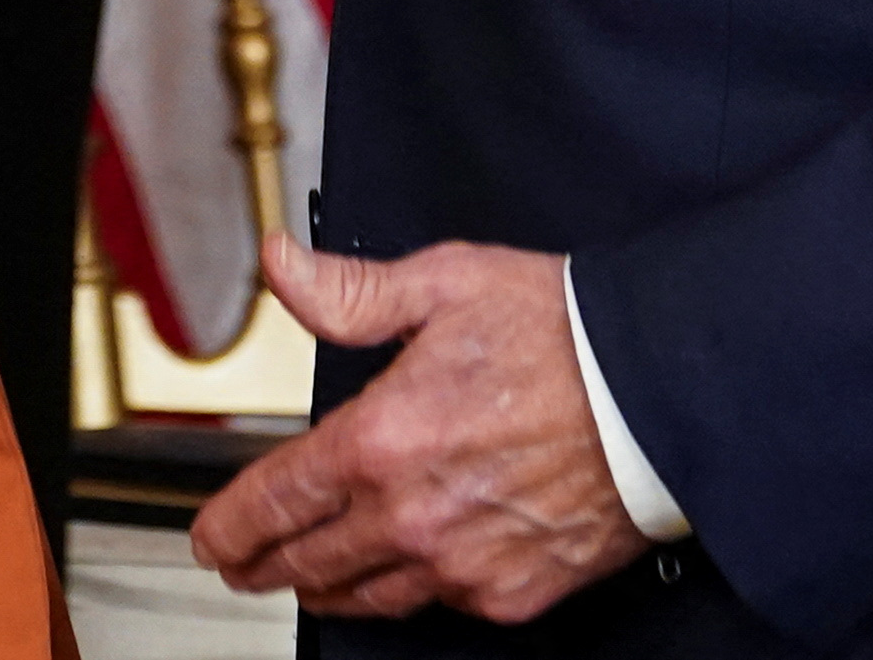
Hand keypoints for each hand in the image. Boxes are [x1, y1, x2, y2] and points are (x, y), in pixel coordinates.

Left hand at [189, 236, 646, 625]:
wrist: (661, 393)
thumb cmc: (565, 335)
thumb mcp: (445, 283)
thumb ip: (350, 291)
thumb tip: (285, 268)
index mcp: (384, 438)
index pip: (276, 501)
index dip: (230, 527)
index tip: (212, 538)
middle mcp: (414, 514)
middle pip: (310, 562)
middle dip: (264, 566)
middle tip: (243, 564)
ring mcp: (463, 562)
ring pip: (368, 596)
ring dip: (326, 589)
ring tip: (307, 579)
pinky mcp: (512, 592)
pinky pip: (440, 605)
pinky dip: (414, 590)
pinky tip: (404, 573)